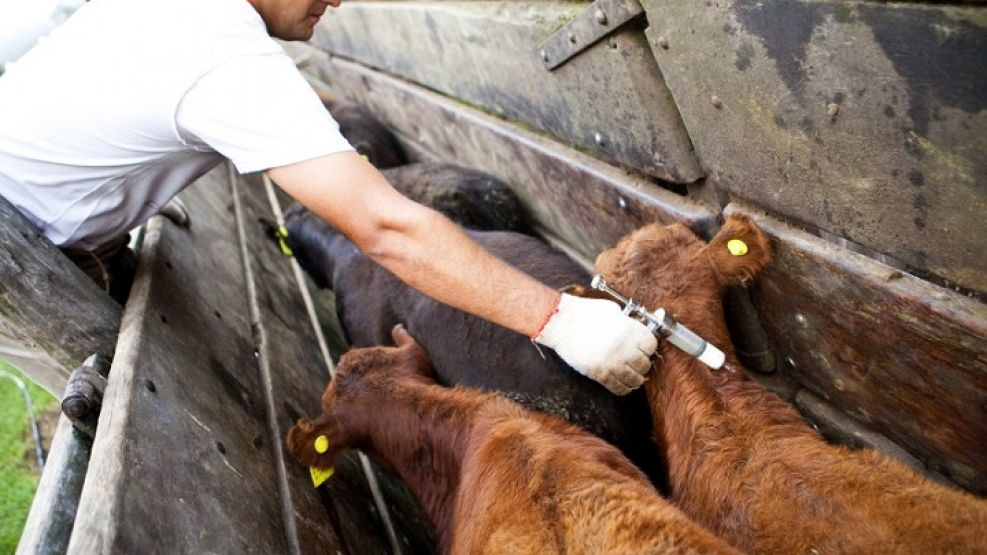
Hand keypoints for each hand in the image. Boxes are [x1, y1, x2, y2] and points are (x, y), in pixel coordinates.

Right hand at [532, 294, 657, 394]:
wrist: (562, 323)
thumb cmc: (585, 313)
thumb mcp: (613, 311)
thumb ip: (628, 322)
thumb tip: (637, 329)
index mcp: (630, 331)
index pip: (651, 346)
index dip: (648, 346)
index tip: (644, 347)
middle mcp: (624, 349)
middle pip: (645, 364)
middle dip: (643, 363)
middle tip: (638, 361)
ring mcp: (612, 363)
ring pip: (635, 379)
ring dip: (635, 377)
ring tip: (631, 373)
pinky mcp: (600, 374)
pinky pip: (619, 388)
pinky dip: (623, 387)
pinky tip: (622, 383)